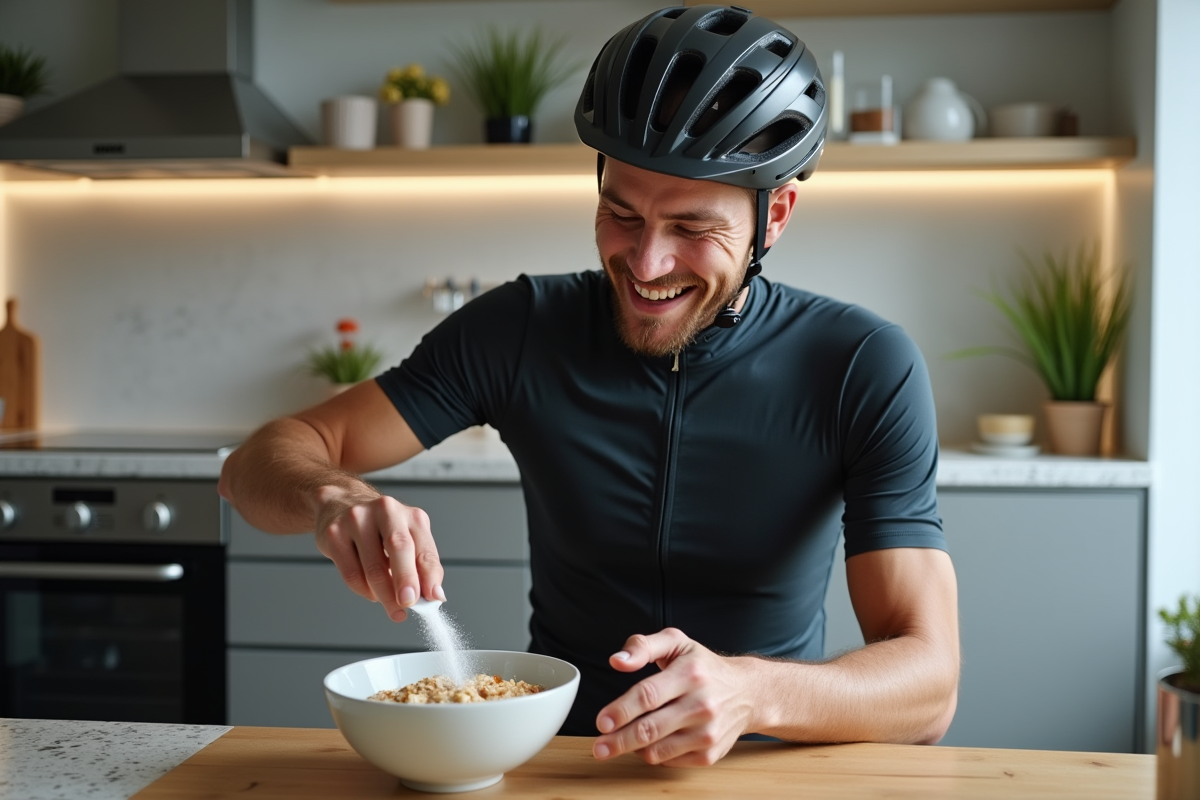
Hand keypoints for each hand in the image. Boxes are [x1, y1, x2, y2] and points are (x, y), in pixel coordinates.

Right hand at [312, 487, 444, 622]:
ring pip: (373, 568)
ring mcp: (357, 520)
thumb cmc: (381, 527)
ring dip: (385, 595)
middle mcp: (385, 511)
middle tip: (408, 604)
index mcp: (411, 515)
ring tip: (393, 607)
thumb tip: (432, 596)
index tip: (433, 598)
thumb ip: (421, 565)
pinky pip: (352, 573)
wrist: (341, 504)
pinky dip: (364, 591)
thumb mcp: (409, 538)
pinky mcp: (334, 534)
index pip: (425, 549)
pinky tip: (372, 593)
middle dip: (405, 580)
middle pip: (398, 548)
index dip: (430, 576)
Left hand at [592, 628, 758, 766]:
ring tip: (619, 743)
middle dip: (618, 740)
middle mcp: (702, 704)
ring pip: (657, 750)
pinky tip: (649, 743)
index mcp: (690, 673)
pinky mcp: (710, 754)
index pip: (648, 695)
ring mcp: (707, 733)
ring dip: (632, 749)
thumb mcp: (676, 643)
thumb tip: (617, 660)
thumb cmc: (704, 666)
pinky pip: (670, 761)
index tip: (602, 721)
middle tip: (599, 746)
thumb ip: (643, 645)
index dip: (621, 710)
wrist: (747, 693)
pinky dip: (654, 755)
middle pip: (650, 728)